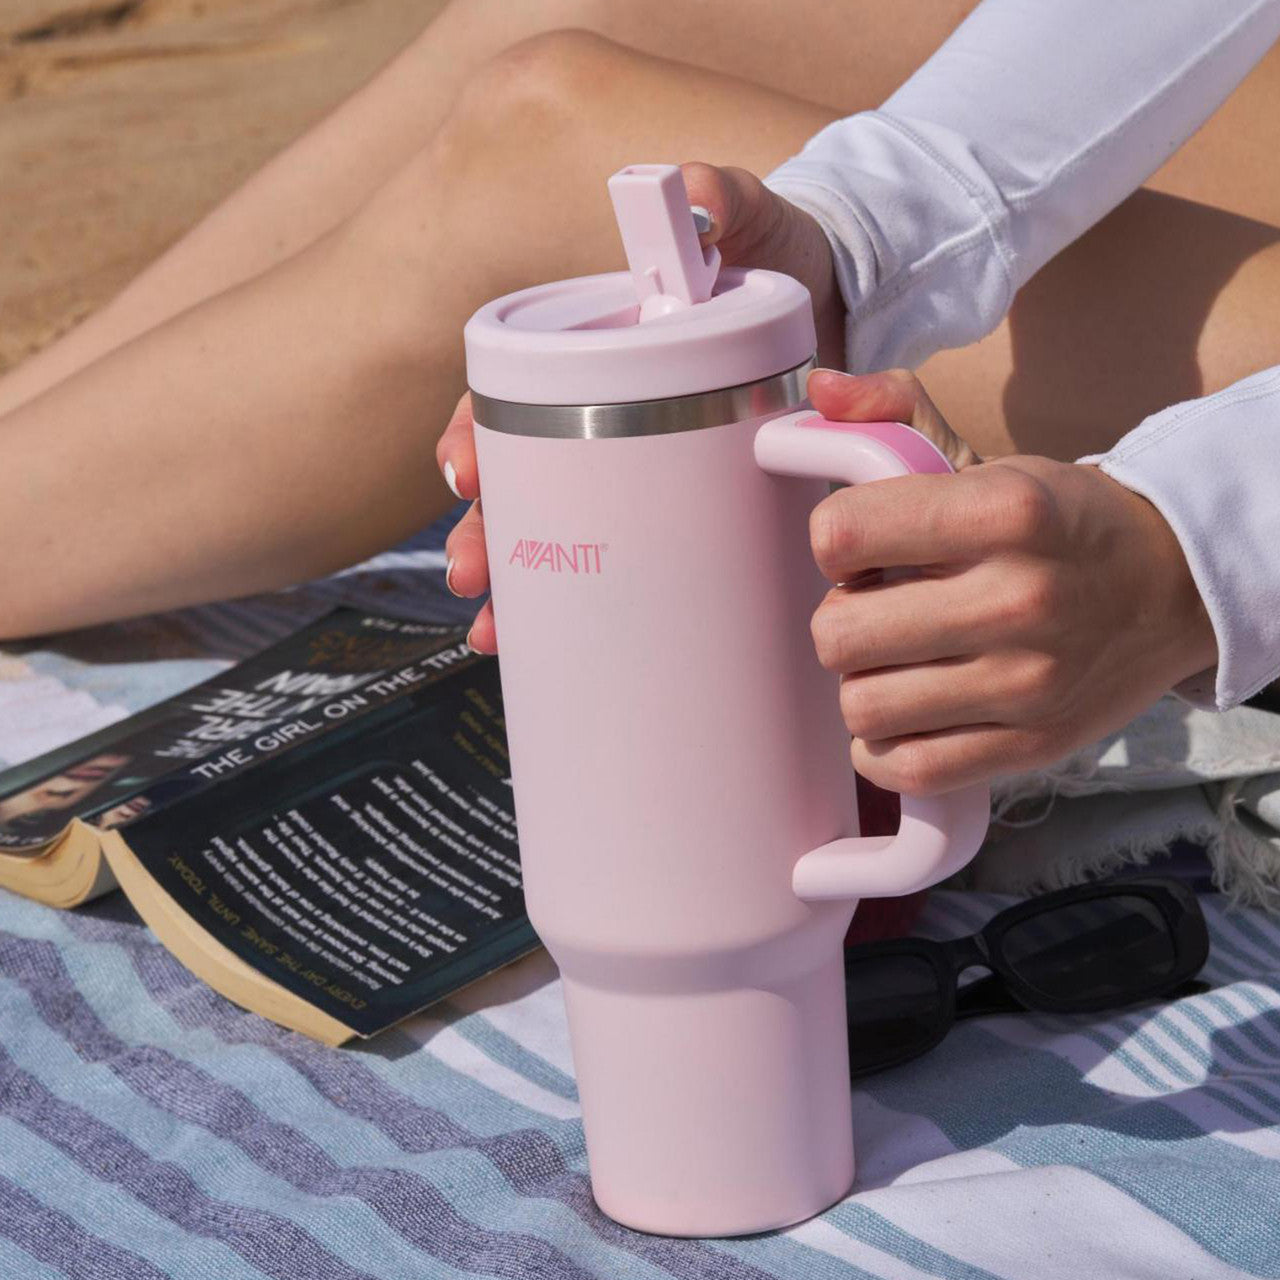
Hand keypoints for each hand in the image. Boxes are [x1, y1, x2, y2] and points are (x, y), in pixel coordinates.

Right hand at [438, 163, 842, 652]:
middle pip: (524, 482)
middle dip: (487, 532)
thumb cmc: (778, 254)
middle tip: (473, 577)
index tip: (463, 473)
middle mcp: (609, 413)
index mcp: (600, 354)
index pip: (513, 395)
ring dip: (518, 585)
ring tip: (492, 629)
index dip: (477, 435)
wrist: (850, 301)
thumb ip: (721, 201)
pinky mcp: (684, 504)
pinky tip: (553, 638)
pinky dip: (587, 601)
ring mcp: (643, 464)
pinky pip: (624, 559)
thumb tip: (690, 199)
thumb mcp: (749, 220)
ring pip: (559, 534)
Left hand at [807, 370, 1218, 794]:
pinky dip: (885, 745)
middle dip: (840, 618)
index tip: (859, 547)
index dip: (832, 542)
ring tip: (896, 660)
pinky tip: (908, 709)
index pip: (839, 534)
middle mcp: (1017, 598)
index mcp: (1004, 510)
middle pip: (837, 633)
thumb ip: (896, 415)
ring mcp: (1026, 683)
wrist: (1172, 589)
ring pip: (861, 705)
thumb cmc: (1061, 523)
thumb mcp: (992, 460)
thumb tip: (817, 392)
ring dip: (862, 682)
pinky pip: (906, 767)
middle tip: (877, 608)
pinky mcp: (1029, 745)